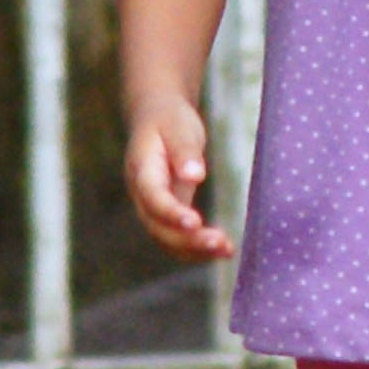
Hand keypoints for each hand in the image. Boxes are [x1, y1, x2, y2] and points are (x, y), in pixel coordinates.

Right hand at [124, 94, 233, 260]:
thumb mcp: (177, 126)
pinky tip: (224, 250)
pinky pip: (178, 237)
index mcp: (142, 170)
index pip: (153, 198)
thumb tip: (195, 175)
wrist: (156, 117)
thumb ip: (184, 150)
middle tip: (219, 242)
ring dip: (195, 249)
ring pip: (167, 238)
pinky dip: (198, 247)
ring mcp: (153, 206)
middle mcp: (143, 194)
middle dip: (187, 240)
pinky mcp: (168, 212)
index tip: (195, 223)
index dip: (171, 213)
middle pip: (158, 227)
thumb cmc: (168, 119)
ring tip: (227, 250)